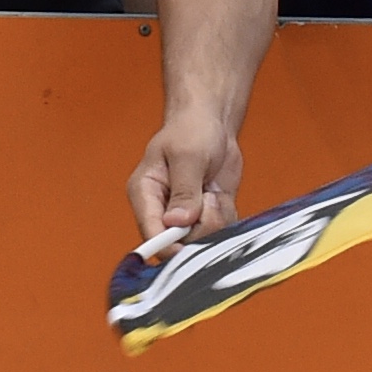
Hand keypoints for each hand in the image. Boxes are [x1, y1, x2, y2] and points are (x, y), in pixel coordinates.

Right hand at [130, 111, 245, 242]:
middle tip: (207, 198)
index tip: (187, 248)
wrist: (213, 122)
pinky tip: (219, 194)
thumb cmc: (191, 129)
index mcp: (145, 194)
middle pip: (178, 243)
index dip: (167, 245)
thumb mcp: (188, 155)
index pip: (150, 232)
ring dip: (215, 218)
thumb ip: (184, 191)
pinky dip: (226, 215)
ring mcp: (185, 216)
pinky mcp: (206, 216)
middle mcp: (162, 210)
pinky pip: (220, 232)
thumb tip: (178, 222)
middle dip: (200, 226)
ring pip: (203, 240)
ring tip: (212, 190)